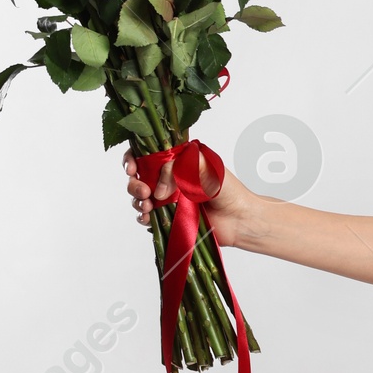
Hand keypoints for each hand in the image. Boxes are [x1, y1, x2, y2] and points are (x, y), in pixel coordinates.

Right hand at [123, 148, 251, 246]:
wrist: (240, 218)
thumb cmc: (227, 189)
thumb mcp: (202, 169)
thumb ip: (176, 171)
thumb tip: (157, 191)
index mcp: (176, 161)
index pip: (147, 154)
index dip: (134, 159)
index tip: (132, 169)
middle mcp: (169, 179)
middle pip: (139, 177)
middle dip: (134, 183)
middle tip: (144, 191)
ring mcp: (168, 199)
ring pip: (141, 198)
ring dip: (138, 201)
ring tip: (147, 205)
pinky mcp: (170, 218)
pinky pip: (149, 218)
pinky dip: (144, 218)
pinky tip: (148, 218)